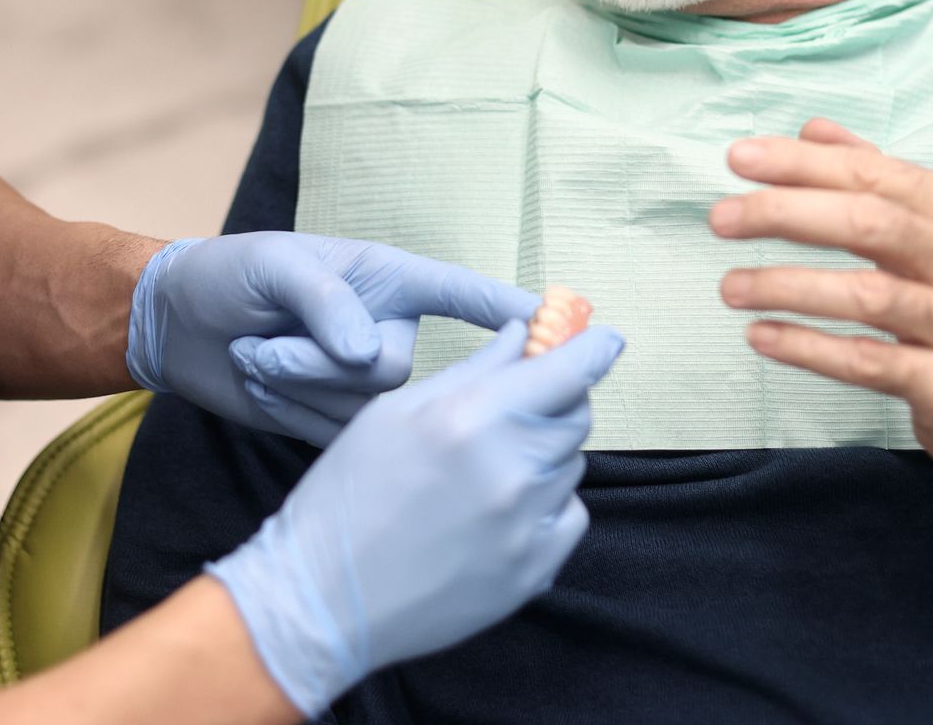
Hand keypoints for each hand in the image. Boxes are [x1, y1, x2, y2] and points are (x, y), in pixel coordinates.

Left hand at [126, 233, 541, 443]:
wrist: (176, 326)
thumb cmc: (231, 273)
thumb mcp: (275, 267)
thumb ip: (327, 302)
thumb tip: (367, 354)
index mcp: (388, 280)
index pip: (463, 295)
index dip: (512, 311)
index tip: (560, 324)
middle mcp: (387, 330)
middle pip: (397, 370)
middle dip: (320, 361)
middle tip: (264, 344)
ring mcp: (362, 383)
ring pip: (361, 406)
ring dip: (296, 384)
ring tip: (256, 355)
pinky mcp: (334, 421)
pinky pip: (333, 430)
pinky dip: (287, 410)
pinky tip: (260, 387)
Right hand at [205, 320, 624, 717]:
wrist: (325, 598)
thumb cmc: (347, 496)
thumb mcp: (394, 413)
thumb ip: (470, 370)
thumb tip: (520, 334)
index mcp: (471, 417)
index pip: (567, 370)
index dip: (593, 349)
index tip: (606, 340)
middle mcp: (510, 468)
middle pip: (577, 416)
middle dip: (556, 403)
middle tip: (517, 412)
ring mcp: (527, 524)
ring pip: (570, 466)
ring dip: (543, 457)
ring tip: (483, 475)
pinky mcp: (535, 569)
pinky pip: (569, 516)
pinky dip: (545, 507)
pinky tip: (495, 515)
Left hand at [711, 119, 932, 477]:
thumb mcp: (931, 234)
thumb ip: (875, 178)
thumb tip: (813, 129)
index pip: (874, 174)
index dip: (804, 164)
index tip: (739, 159)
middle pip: (872, 223)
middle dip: (788, 214)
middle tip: (723, 218)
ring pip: (870, 294)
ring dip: (788, 286)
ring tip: (730, 286)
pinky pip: (869, 362)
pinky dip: (809, 347)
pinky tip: (761, 336)